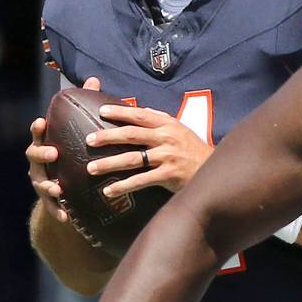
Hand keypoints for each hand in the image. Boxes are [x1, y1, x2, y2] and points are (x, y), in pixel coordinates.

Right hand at [26, 77, 101, 221]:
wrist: (67, 187)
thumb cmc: (73, 150)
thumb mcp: (78, 129)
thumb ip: (85, 105)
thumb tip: (94, 79)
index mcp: (47, 143)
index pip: (39, 133)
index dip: (37, 129)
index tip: (41, 122)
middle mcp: (40, 162)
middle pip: (33, 156)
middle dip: (41, 154)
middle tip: (53, 153)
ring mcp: (43, 181)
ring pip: (40, 183)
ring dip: (48, 185)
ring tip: (58, 188)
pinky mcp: (51, 201)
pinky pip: (52, 207)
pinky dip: (57, 211)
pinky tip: (66, 217)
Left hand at [86, 104, 213, 195]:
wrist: (212, 168)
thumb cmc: (192, 148)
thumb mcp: (179, 128)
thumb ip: (160, 119)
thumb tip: (141, 110)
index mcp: (167, 125)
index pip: (140, 116)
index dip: (121, 112)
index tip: (101, 111)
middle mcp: (166, 138)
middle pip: (132, 135)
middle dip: (108, 136)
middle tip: (89, 139)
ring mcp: (167, 157)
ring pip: (133, 159)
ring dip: (110, 163)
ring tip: (91, 168)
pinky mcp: (168, 175)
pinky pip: (141, 181)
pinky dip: (124, 186)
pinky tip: (109, 190)